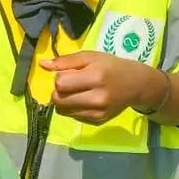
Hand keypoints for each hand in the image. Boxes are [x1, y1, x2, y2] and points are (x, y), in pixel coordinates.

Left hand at [41, 51, 165, 124]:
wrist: (136, 85)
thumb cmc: (111, 67)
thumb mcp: (90, 57)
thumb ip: (65, 61)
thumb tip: (42, 65)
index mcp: (95, 77)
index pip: (60, 84)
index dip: (60, 78)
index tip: (69, 74)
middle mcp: (97, 98)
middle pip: (59, 100)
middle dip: (59, 91)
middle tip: (71, 85)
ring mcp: (97, 113)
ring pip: (63, 111)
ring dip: (63, 101)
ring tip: (77, 92)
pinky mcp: (97, 122)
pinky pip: (72, 117)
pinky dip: (73, 108)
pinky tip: (84, 100)